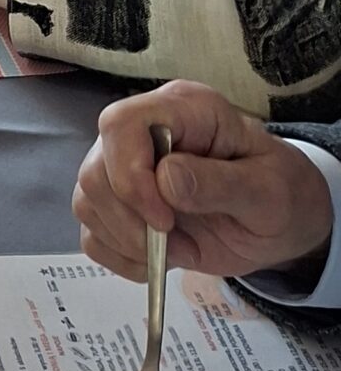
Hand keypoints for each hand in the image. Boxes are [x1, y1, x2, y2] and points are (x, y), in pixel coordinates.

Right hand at [72, 81, 335, 282]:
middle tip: (176, 244)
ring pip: (87, 201)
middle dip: (130, 220)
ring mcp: (126, 167)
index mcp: (183, 111)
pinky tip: (158, 260)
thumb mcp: (269, 192)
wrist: (281, 221)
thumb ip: (222, 183)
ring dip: (127, 241)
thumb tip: (166, 180)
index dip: (129, 174)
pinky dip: (121, 257)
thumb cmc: (282, 195)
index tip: (164, 219)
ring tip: (177, 251)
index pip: (121, 124)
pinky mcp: (121, 204)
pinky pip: (93, 234)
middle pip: (95, 169)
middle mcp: (144, 132)